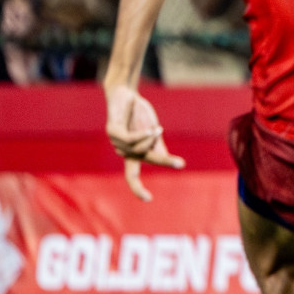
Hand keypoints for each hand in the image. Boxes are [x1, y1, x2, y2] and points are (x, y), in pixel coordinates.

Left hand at [104, 84, 184, 200]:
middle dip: (162, 161)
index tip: (148, 199)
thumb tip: (166, 161)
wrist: (125, 94)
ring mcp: (115, 142)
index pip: (132, 176)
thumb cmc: (139, 114)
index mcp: (131, 154)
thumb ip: (156, 146)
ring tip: (156, 127)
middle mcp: (122, 151)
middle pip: (144, 160)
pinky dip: (144, 134)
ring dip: (152, 137)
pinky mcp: (112, 131)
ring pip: (139, 148)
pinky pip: (131, 139)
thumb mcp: (153, 132)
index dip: (137, 188)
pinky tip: (153, 128)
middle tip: (181, 163)